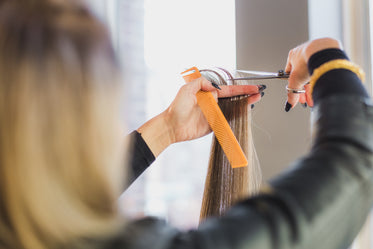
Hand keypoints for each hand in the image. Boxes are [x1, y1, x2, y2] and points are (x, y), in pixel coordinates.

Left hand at [137, 77, 261, 156]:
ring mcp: (214, 114)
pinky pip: (227, 120)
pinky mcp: (213, 125)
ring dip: (244, 105)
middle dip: (246, 96)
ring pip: (233, 109)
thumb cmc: (177, 108)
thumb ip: (201, 83)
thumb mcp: (186, 89)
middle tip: (259, 93)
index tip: (253, 87)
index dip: (241, 89)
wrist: (172, 126)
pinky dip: (237, 117)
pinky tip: (245, 113)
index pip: (228, 90)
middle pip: (233, 99)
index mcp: (208, 93)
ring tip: (255, 100)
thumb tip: (215, 87)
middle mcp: (212, 103)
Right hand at [284, 38, 341, 110]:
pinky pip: (323, 68)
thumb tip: (289, 104)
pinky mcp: (327, 52)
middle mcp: (304, 52)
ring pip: (314, 72)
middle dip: (305, 89)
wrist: (323, 51)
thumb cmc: (307, 60)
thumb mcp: (295, 81)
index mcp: (292, 56)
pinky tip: (323, 85)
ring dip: (314, 85)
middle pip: (303, 75)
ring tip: (316, 93)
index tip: (298, 95)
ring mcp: (316, 52)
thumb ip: (291, 93)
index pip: (291, 74)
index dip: (295, 87)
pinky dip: (323, 76)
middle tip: (308, 98)